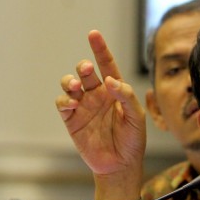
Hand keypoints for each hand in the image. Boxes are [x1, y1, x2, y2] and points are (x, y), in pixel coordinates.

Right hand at [55, 30, 145, 199]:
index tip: (93, 34)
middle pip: (86, 72)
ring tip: (77, 87)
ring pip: (70, 84)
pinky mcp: (72, 120)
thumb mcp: (136, 117)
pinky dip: (64, 100)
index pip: (107, 65)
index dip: (100, 49)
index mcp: (115, 91)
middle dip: (83, 67)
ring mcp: (84, 106)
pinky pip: (62, 103)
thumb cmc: (133, 140)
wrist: (120, 166)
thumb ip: (127, 96)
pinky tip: (71, 103)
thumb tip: (110, 80)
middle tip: (87, 71)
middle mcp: (98, 95)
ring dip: (70, 81)